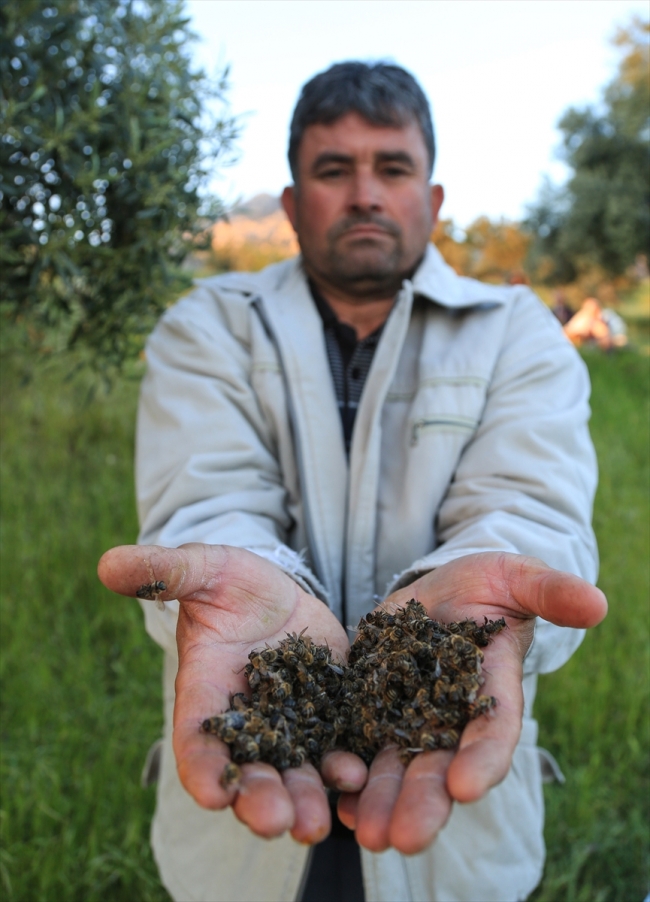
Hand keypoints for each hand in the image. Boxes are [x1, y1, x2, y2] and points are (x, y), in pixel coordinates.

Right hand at [97, 543, 366, 842]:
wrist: (279, 591)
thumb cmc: (231, 583)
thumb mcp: (203, 569)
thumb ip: (165, 572)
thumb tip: (108, 564)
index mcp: (205, 693)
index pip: (196, 741)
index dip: (202, 769)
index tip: (214, 797)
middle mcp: (245, 720)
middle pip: (247, 771)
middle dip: (260, 800)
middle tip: (276, 824)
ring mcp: (288, 723)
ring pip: (293, 773)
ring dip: (303, 800)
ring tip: (316, 823)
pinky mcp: (327, 715)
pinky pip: (335, 749)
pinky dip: (344, 769)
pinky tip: (357, 775)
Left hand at [337, 552, 606, 854]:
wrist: (439, 590)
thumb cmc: (486, 584)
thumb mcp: (516, 577)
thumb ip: (549, 590)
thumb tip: (595, 602)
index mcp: (492, 691)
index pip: (492, 731)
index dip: (481, 759)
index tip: (465, 787)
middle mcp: (451, 716)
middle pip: (439, 765)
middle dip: (423, 802)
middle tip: (403, 839)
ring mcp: (410, 715)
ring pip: (396, 765)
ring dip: (381, 801)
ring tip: (365, 833)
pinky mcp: (371, 705)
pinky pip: (360, 744)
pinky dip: (350, 774)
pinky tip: (338, 801)